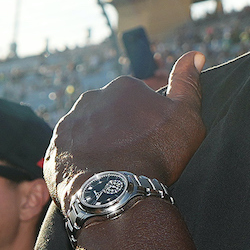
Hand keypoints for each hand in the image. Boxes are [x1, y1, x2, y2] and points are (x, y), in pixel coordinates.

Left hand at [48, 51, 207, 206]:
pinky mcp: (54, 150)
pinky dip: (81, 162)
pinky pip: (70, 153)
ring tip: (114, 169)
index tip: (152, 140)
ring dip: (99, 144)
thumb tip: (195, 54)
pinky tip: (95, 176)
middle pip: (109, 113)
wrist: (116, 194)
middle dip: (119, 129)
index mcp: (123, 87)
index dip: (147, 121)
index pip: (136, 99)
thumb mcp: (185, 117)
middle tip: (134, 155)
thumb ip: (187, 83)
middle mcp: (91, 98)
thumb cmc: (156, 154)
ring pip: (88, 131)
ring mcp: (69, 124)